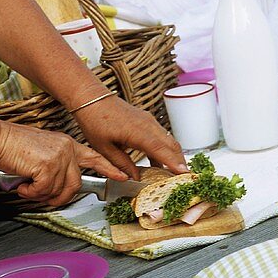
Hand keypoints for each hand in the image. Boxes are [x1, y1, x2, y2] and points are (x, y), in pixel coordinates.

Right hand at [0, 120, 128, 206]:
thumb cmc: (15, 146)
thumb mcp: (43, 151)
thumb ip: (56, 165)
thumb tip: (57, 188)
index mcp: (67, 144)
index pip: (94, 157)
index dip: (110, 168)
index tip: (124, 176)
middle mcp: (67, 149)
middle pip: (75, 185)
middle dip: (59, 197)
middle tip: (42, 196)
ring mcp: (59, 156)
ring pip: (57, 190)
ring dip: (40, 195)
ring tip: (27, 185)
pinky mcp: (48, 165)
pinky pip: (44, 191)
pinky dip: (31, 193)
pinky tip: (23, 184)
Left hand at [73, 96, 188, 176]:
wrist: (91, 98)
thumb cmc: (94, 119)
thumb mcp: (104, 148)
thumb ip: (121, 164)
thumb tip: (135, 177)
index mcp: (135, 131)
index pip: (160, 149)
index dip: (173, 162)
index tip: (185, 174)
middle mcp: (146, 124)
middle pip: (171, 144)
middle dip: (180, 162)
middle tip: (185, 180)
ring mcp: (148, 120)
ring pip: (168, 140)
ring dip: (174, 156)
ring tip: (175, 174)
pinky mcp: (146, 120)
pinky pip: (161, 136)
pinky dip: (165, 149)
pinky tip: (159, 163)